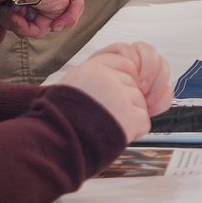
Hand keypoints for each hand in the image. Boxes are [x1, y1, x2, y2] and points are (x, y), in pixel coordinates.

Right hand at [53, 42, 174, 138]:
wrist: (57, 141)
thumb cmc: (63, 119)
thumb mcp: (73, 85)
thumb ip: (96, 76)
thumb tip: (117, 75)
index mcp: (92, 67)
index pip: (124, 61)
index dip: (123, 80)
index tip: (119, 92)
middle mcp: (107, 77)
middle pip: (133, 83)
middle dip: (125, 101)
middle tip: (105, 114)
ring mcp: (119, 95)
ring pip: (140, 102)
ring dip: (128, 117)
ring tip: (105, 125)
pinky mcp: (129, 115)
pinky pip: (143, 121)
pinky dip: (134, 131)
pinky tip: (115, 132)